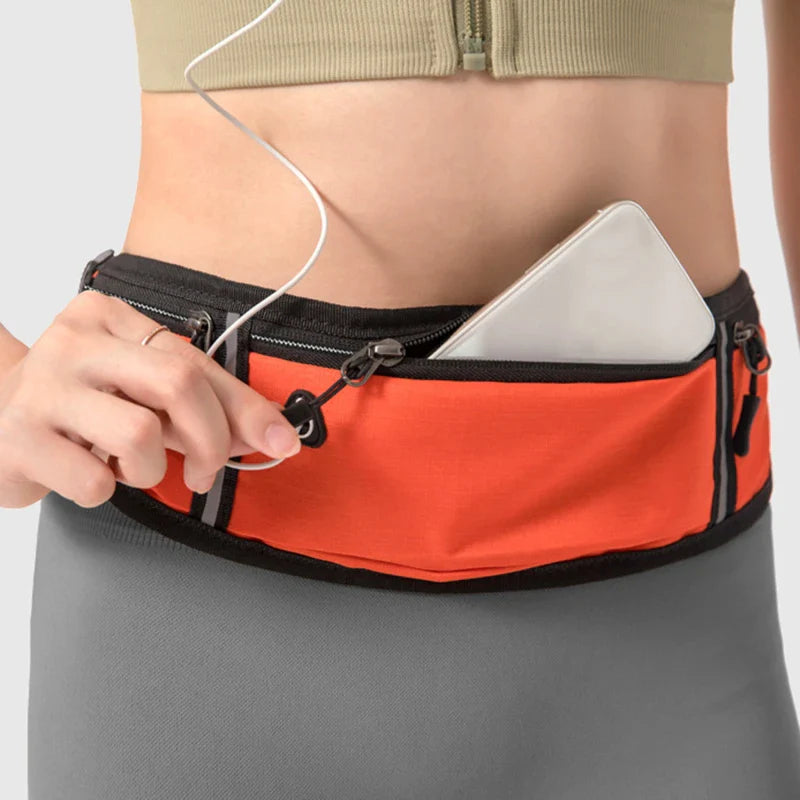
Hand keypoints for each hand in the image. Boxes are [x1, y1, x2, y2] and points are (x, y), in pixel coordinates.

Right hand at [0, 290, 300, 508]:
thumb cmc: (79, 405)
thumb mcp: (139, 392)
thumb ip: (200, 405)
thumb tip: (271, 433)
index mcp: (109, 318)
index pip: (195, 361)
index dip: (245, 407)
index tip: (280, 441)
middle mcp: (74, 341)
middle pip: (178, 384)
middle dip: (211, 440)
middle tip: (206, 473)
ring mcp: (42, 388)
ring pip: (140, 436)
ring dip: (149, 470)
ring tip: (123, 466)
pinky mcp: (19, 438)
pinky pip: (96, 482)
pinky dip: (104, 490)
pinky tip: (82, 471)